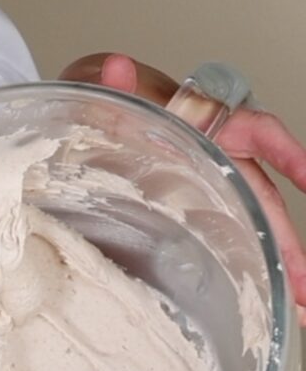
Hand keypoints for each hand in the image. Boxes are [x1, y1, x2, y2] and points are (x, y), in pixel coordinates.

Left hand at [59, 53, 305, 323]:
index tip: (305, 173)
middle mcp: (217, 155)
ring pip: (255, 225)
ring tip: (299, 300)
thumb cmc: (105, 105)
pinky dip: (250, 266)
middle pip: (262, 198)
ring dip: (281, 263)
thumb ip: (113, 88)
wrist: (87, 120)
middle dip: (286, 241)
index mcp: (204, 123)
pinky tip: (272, 292)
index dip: (283, 152)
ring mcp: (208, 187)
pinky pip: (226, 240)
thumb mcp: (102, 93)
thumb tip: (116, 70)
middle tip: (301, 278)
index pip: (255, 133)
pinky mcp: (192, 212)